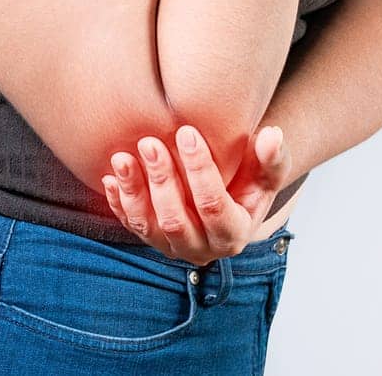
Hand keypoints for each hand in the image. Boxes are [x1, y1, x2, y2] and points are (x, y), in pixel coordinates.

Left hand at [100, 124, 292, 266]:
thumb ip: (272, 158)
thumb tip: (272, 136)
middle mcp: (202, 249)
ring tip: (122, 157)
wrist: (230, 199)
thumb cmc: (250, 179)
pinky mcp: (151, 240)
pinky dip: (118, 203)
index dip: (200, 169)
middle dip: (161, 180)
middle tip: (149, 142)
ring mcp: (173, 247)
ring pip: (147, 226)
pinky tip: (109, 177)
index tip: (186, 132)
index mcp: (234, 234)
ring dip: (133, 191)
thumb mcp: (267, 172)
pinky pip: (131, 226)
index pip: (213, 205)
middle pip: (175, 219)